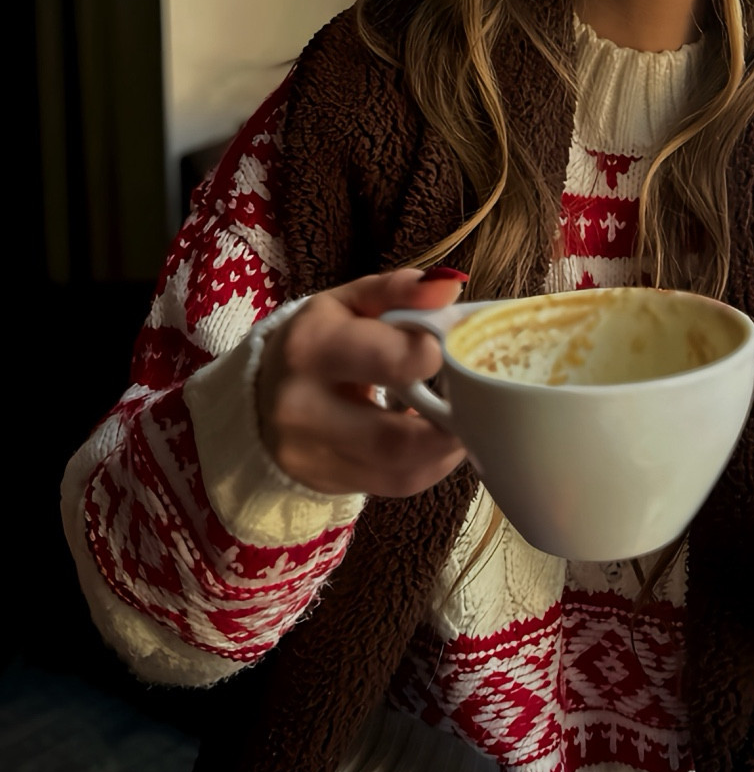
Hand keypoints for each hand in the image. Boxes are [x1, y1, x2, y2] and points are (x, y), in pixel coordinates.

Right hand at [257, 269, 469, 496]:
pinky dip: (431, 463)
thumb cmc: (321, 338)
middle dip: (451, 422)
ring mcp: (310, 455)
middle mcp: (301, 409)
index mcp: (310, 348)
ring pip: (402, 469)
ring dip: (447, 447)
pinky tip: (436, 438)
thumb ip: (400, 291)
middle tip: (476, 399)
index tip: (450, 348)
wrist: (260, 392)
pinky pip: (397, 484)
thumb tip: (450, 287)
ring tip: (461, 418)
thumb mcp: (352, 302)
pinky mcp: (326, 482)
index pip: (390, 361)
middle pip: (397, 438)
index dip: (433, 355)